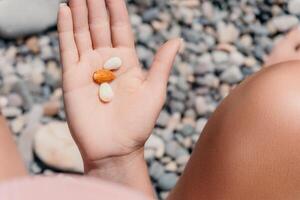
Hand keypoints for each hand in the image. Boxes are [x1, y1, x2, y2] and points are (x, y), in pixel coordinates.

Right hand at [58, 0, 180, 171]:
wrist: (115, 148)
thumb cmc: (138, 124)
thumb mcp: (154, 91)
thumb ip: (162, 64)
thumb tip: (176, 40)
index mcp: (126, 61)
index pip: (120, 27)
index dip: (116, 8)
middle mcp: (105, 61)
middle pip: (99, 25)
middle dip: (95, 5)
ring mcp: (87, 67)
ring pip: (82, 32)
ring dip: (80, 12)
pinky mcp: (72, 77)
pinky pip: (68, 48)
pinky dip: (66, 29)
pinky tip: (66, 11)